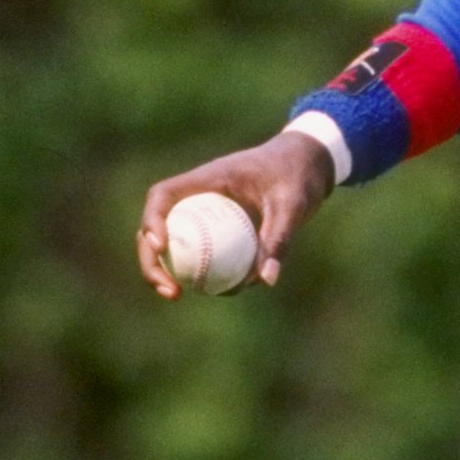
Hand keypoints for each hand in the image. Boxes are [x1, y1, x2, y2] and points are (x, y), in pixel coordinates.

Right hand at [136, 130, 334, 300]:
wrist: (308, 163)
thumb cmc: (297, 175)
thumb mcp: (293, 204)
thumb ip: (279, 238)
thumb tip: (265, 281)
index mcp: (207, 178)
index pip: (163, 195)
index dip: (153, 220)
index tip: (161, 248)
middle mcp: (197, 194)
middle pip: (157, 225)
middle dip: (151, 259)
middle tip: (168, 289)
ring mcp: (204, 211)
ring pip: (173, 241)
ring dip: (165, 269)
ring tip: (176, 296)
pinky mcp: (217, 226)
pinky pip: (199, 250)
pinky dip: (198, 270)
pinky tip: (213, 291)